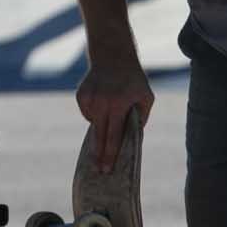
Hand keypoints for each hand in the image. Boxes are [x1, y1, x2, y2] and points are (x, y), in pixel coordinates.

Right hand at [75, 56, 153, 173]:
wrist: (113, 56)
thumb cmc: (133, 80)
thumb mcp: (145, 97)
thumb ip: (141, 118)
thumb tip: (134, 139)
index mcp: (119, 104)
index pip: (114, 135)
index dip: (110, 154)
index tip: (107, 168)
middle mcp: (102, 102)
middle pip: (99, 135)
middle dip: (99, 154)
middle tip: (98, 170)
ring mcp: (89, 99)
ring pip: (94, 124)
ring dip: (102, 124)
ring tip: (111, 107)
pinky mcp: (81, 96)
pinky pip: (88, 113)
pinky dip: (95, 113)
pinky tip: (103, 100)